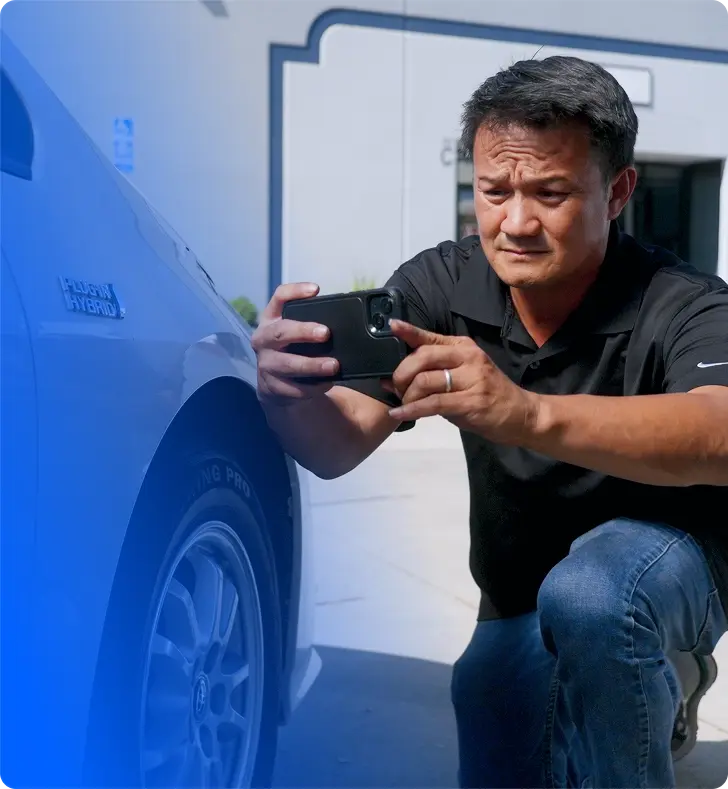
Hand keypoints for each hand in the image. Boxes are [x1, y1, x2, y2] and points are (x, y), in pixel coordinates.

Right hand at [251, 282, 338, 404]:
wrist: (275, 384)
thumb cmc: (292, 350)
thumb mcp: (297, 333)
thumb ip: (313, 323)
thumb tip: (348, 320)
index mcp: (271, 319)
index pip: (278, 298)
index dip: (295, 291)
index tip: (316, 290)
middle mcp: (264, 339)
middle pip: (280, 331)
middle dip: (303, 331)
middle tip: (325, 333)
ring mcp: (266, 364)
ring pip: (287, 364)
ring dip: (311, 365)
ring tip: (333, 365)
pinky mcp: (272, 386)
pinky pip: (293, 387)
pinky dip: (312, 386)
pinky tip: (326, 383)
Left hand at [384, 320, 538, 443]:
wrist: (521, 414)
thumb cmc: (487, 395)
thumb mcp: (462, 376)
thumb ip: (430, 374)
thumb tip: (390, 379)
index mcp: (464, 347)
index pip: (431, 337)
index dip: (409, 331)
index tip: (392, 326)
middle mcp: (468, 358)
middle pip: (423, 356)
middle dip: (401, 373)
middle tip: (395, 387)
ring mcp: (472, 379)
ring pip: (426, 380)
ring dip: (407, 394)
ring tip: (402, 404)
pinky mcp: (472, 402)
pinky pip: (433, 403)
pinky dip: (412, 410)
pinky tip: (400, 414)